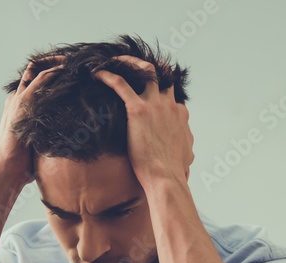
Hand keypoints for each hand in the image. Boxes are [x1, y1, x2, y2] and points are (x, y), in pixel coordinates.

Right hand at [0, 57, 63, 187]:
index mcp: (19, 107)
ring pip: (36, 69)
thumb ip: (48, 136)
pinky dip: (56, 71)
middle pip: (34, 69)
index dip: (52, 74)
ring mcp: (19, 100)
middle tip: (76, 63)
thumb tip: (69, 144)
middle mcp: (17, 99)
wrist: (6, 170)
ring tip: (76, 63)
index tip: (72, 74)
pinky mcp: (23, 104)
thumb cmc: (22, 165)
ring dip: (57, 63)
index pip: (34, 81)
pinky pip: (40, 79)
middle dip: (54, 62)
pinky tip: (70, 70)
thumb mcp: (38, 144)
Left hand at [92, 55, 193, 187]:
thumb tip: (188, 154)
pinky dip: (107, 75)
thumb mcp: (188, 155)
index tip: (146, 94)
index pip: (171, 95)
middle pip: (162, 75)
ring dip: (130, 63)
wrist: (166, 178)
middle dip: (147, 68)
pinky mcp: (138, 109)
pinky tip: (97, 73)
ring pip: (145, 70)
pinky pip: (120, 83)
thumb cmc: (175, 172)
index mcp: (180, 114)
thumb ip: (186, 146)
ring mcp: (155, 105)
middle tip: (132, 67)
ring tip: (115, 62)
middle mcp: (170, 105)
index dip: (159, 92)